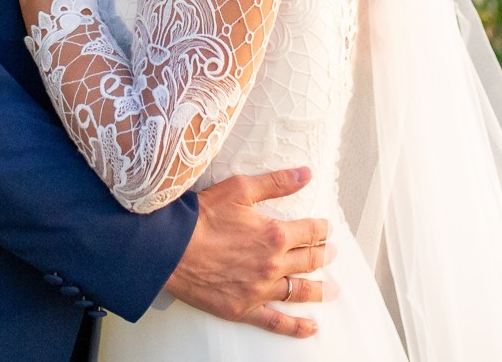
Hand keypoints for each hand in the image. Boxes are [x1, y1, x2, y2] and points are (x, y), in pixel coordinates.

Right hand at [165, 168, 334, 338]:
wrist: (170, 248)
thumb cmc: (202, 217)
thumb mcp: (240, 189)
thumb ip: (276, 183)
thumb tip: (305, 174)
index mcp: (274, 234)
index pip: (310, 231)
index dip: (321, 229)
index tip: (326, 229)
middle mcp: (272, 264)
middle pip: (309, 260)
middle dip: (324, 255)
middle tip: (331, 254)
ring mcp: (260, 290)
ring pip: (299, 291)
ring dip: (319, 290)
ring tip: (331, 289)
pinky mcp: (244, 309)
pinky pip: (276, 322)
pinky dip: (296, 327)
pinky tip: (311, 327)